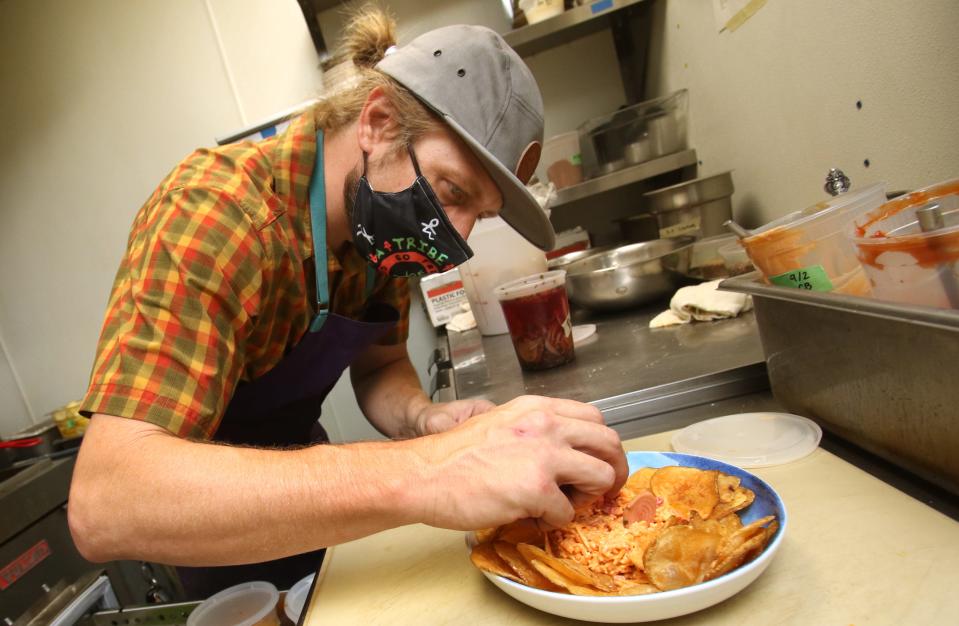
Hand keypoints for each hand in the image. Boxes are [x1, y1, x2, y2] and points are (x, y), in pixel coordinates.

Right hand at [409, 395, 627, 531]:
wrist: (425, 474)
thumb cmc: (455, 456)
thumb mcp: (503, 423)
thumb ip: (536, 429)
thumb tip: (566, 452)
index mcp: (538, 408)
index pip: (595, 418)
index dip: (602, 445)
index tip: (599, 461)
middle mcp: (547, 425)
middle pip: (609, 443)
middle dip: (614, 470)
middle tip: (605, 489)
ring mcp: (545, 456)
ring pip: (602, 477)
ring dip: (589, 497)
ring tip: (564, 505)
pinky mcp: (537, 490)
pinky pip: (568, 513)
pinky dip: (555, 521)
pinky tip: (533, 517)